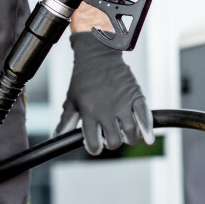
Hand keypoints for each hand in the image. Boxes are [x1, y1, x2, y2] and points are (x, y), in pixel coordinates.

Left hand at [54, 33, 153, 155]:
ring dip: (129, 138)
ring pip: (131, 133)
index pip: (94, 144)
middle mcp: (107, 111)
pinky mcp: (136, 96)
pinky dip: (148, 130)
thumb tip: (57, 138)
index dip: (94, 148)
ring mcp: (123, 104)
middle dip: (112, 143)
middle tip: (111, 136)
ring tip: (126, 134)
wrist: (98, 55)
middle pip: (114, 142)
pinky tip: (148, 138)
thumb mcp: (71, 100)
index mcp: (89, 113)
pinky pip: (145, 116)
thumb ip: (66, 122)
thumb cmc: (83, 78)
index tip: (95, 144)